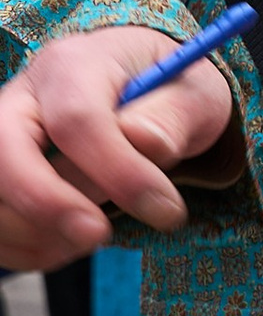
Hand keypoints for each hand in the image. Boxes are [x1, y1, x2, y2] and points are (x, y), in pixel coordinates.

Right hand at [0, 26, 242, 273]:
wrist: (143, 93)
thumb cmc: (168, 92)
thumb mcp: (192, 92)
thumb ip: (171, 117)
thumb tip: (143, 140)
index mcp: (75, 66)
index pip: (76, 119)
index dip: (118, 173)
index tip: (164, 210)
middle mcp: (24, 97)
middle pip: (3, 151)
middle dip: (46, 203)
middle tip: (98, 235)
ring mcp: (2, 137)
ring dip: (40, 233)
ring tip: (97, 235)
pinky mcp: (2, 174)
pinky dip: (26, 249)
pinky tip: (70, 242)